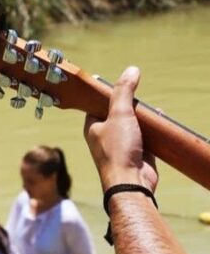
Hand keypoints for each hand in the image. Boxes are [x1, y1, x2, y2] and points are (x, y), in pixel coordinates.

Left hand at [83, 66, 157, 191]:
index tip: (122, 85)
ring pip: (134, 124)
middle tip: (139, 98)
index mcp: (93, 127)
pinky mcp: (138, 153)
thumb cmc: (118, 150)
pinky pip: (146, 136)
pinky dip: (153, 128)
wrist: (131, 182)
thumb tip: (131, 70)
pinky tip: (159, 118)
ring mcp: (122, 146)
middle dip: (131, 105)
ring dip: (143, 116)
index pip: (98, 105)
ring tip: (151, 108)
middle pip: (118, 113)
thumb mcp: (119, 114)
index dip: (109, 94)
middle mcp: (105, 136)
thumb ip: (123, 92)